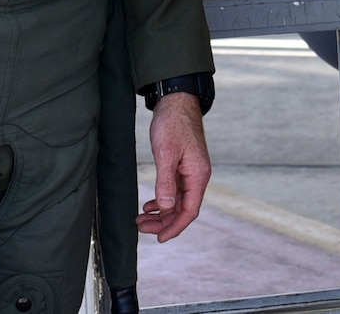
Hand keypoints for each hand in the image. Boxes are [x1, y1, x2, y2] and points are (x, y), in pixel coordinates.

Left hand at [138, 92, 210, 241]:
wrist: (176, 101)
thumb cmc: (172, 124)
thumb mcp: (165, 153)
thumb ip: (166, 182)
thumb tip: (165, 207)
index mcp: (198, 175)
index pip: (189, 211)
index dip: (175, 227)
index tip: (159, 238)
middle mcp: (197, 176)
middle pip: (183, 209)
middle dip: (164, 222)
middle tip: (141, 228)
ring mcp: (191, 172)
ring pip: (177, 201)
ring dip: (161, 213)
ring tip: (141, 219)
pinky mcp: (183, 166)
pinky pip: (175, 190)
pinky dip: (162, 200)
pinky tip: (150, 204)